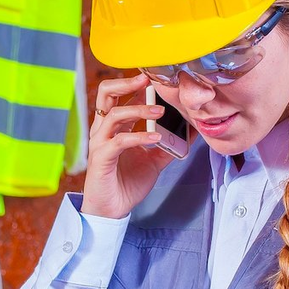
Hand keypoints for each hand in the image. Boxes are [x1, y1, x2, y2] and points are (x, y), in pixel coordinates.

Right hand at [80, 74, 177, 218]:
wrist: (111, 209)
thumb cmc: (126, 183)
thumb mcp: (153, 161)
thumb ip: (167, 145)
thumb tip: (188, 133)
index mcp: (113, 126)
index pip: (121, 95)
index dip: (138, 84)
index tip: (158, 79)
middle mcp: (103, 130)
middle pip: (106, 93)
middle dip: (126, 83)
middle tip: (147, 80)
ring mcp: (100, 143)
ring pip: (114, 114)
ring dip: (138, 109)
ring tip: (160, 112)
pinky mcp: (101, 158)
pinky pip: (119, 141)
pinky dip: (138, 136)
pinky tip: (155, 138)